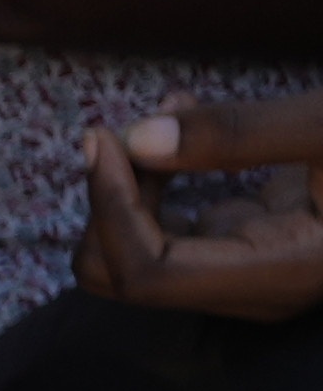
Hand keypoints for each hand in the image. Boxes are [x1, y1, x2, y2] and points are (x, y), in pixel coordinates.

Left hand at [81, 91, 322, 315]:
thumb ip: (241, 134)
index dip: (110, 210)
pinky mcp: (252, 241)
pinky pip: (175, 222)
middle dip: (110, 201)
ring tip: (171, 102)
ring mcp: (253, 269)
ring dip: (132, 180)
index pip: (150, 275)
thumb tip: (139, 138)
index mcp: (285, 272)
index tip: (105, 138)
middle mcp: (261, 288)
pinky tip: (186, 107)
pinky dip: (161, 171)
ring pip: (142, 250)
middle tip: (124, 126)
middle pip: (128, 276)